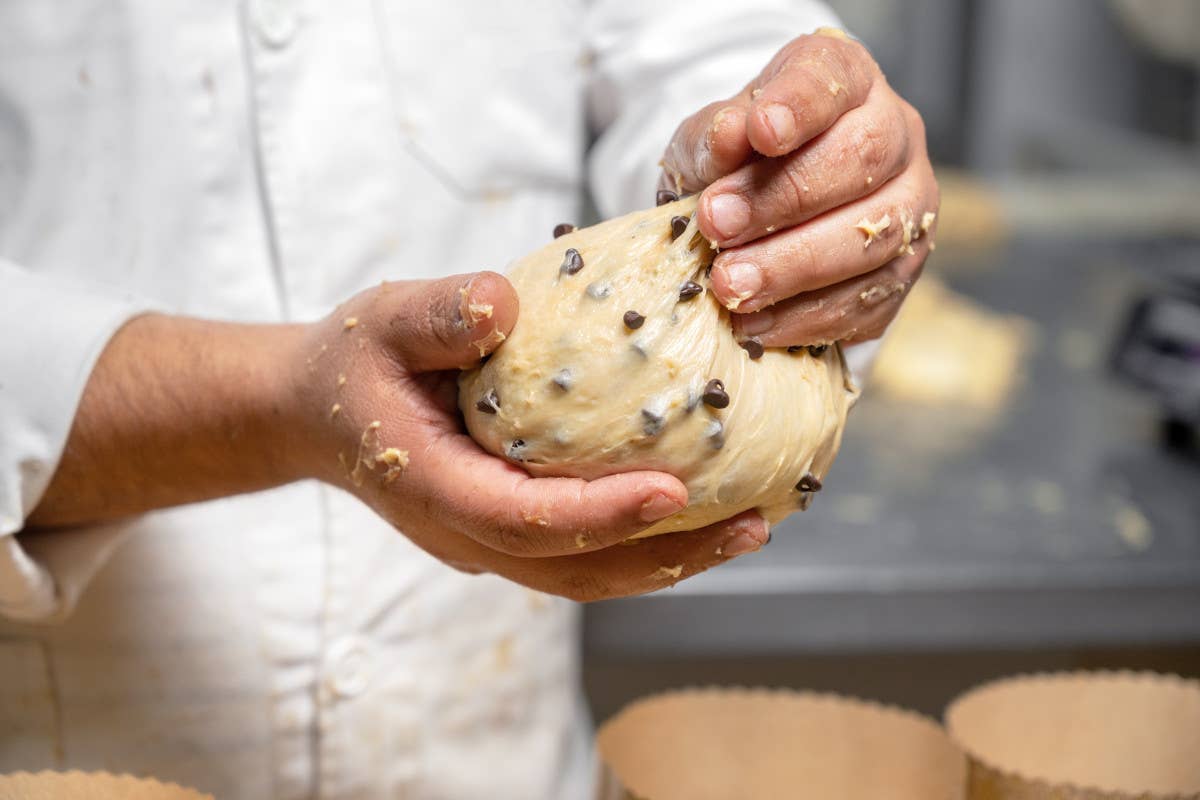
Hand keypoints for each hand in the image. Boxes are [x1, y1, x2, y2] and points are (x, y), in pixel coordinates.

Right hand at [291, 273, 768, 600]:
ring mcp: (486, 541)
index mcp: (433, 487)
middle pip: (573, 570)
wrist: (315, 412)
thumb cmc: (351, 364)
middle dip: (666, 557)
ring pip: (586, 575)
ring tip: (749, 526)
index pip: (523, 519)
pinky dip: (645, 544)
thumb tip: (504, 302)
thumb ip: (435, 315)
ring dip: (669, 561)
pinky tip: (701, 511)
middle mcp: (464, 532)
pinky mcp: (508, 530)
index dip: (600, 514)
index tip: (675, 492)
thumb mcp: (380, 322)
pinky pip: (583, 552)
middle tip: (752, 524)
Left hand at [661, 28, 938, 344]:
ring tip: (728, 285)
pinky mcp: (902, 273)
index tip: (760, 130)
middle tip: (716, 226)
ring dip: (792, 268)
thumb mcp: (706, 143)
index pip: (833, 79)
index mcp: (847, 81)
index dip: (799, 105)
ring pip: (873, 237)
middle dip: (783, 200)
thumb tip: (728, 136)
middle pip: (862, 159)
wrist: (753, 220)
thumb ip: (712, 139)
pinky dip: (804, 317)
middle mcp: (895, 134)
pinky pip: (867, 301)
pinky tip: (753, 321)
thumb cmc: (733, 166)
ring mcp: (911, 206)